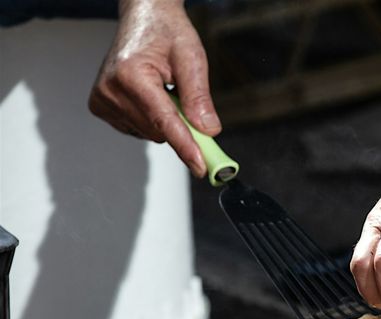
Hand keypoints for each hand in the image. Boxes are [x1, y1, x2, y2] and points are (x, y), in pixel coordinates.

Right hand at [88, 0, 217, 177]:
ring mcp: (103, 100)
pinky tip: (150, 96)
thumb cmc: (166, 32)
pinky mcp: (101, 107)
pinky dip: (152, 120)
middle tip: (189, 104)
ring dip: (166, 121)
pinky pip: (138, 130)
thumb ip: (199, 96)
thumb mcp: (192, 57)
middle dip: (182, 127)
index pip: (164, 121)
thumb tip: (208, 130)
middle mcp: (110, 89)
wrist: (144, 19)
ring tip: (164, 89)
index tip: (200, 167)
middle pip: (159, 131)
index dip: (185, 146)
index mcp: (130, 75)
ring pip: (150, 134)